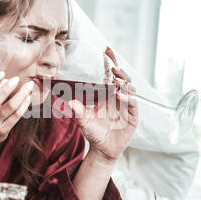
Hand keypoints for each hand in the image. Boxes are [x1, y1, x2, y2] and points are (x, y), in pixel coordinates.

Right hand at [0, 72, 34, 147]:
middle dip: (7, 89)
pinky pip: (16, 116)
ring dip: (21, 96)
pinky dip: (23, 106)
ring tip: (28, 87)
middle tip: (17, 79)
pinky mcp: (3, 130)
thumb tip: (6, 79)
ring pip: (10, 108)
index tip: (2, 73)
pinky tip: (28, 98)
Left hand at [69, 47, 138, 161]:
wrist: (103, 149)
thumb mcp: (82, 120)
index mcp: (107, 93)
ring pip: (130, 88)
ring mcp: (127, 106)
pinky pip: (133, 104)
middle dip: (119, 71)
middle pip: (123, 78)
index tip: (107, 49)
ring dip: (124, 82)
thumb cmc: (93, 132)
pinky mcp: (133, 116)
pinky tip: (121, 95)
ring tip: (116, 81)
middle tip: (113, 67)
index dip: (111, 61)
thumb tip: (67, 101)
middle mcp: (118, 97)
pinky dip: (128, 98)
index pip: (111, 74)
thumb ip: (77, 110)